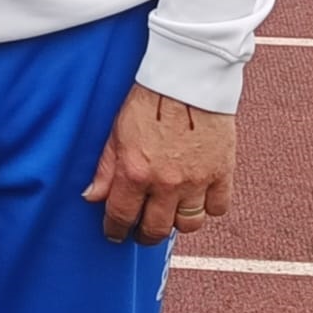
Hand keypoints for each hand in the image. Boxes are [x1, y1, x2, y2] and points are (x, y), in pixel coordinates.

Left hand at [83, 82, 235, 246]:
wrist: (188, 78)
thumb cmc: (150, 99)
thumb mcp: (117, 130)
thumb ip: (105, 168)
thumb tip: (91, 197)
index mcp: (135, 171)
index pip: (122, 217)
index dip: (115, 230)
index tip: (115, 233)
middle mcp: (166, 183)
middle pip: (156, 229)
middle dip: (145, 234)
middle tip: (142, 230)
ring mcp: (196, 181)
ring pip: (188, 225)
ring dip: (177, 223)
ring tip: (169, 212)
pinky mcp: (222, 173)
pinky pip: (217, 208)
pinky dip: (207, 207)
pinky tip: (197, 197)